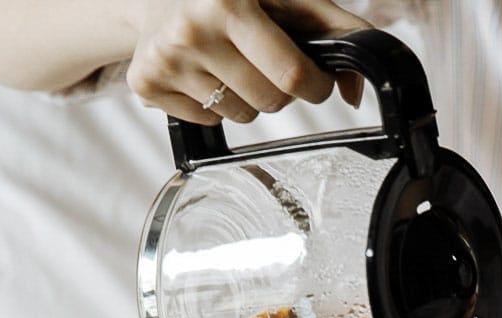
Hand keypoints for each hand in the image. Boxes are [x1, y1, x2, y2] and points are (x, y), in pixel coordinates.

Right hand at [126, 0, 371, 123]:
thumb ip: (333, 31)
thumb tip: (355, 92)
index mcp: (230, 2)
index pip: (291, 73)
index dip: (315, 86)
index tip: (315, 81)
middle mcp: (192, 30)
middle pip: (269, 101)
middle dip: (281, 90)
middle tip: (266, 63)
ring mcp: (165, 60)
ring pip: (240, 116)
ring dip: (247, 97)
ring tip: (230, 63)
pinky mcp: (146, 84)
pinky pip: (207, 121)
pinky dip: (213, 104)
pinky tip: (202, 72)